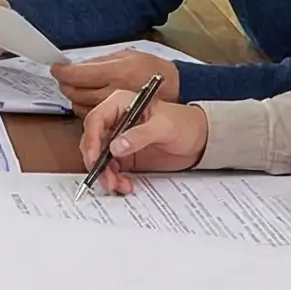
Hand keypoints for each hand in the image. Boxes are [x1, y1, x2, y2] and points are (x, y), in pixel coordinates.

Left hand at [49, 49, 177, 113]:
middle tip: (63, 79)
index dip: (63, 72)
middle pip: (75, 93)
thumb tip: (79, 66)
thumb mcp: (130, 55)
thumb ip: (103, 62)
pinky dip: (85, 110)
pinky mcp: (118, 124)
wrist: (179, 95)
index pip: (78, 75)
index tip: (57, 69)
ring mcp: (116, 111)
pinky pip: (94, 119)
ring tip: (74, 89)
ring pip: (81, 108)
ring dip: (74, 99)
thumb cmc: (156, 71)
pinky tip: (87, 101)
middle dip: (66, 86)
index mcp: (117, 73)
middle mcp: (114, 93)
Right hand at [77, 96, 208, 195]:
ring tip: (119, 185)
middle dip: (96, 162)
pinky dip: (115, 179)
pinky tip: (125, 184)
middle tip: (106, 178)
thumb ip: (140, 135)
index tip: (95, 158)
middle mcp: (116, 121)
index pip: (96, 120)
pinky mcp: (125, 156)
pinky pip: (112, 169)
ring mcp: (119, 140)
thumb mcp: (164, 126)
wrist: (199, 140)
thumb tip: (116, 146)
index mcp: (121, 104)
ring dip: (106, 175)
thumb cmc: (184, 124)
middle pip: (93, 141)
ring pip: (100, 159)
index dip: (91, 139)